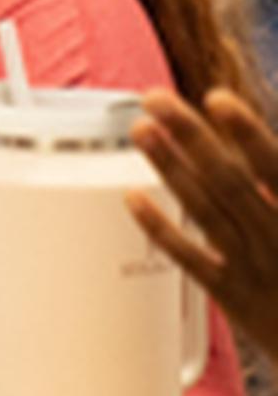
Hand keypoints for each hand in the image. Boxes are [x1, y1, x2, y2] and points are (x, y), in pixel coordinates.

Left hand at [136, 87, 277, 363]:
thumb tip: (257, 147)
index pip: (276, 171)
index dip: (248, 134)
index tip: (217, 99)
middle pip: (229, 182)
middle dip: (191, 136)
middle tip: (154, 98)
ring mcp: (256, 270)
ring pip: (206, 213)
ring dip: (170, 169)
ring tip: (140, 129)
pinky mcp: (236, 297)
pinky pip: (192, 260)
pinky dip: (161, 229)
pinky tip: (132, 197)